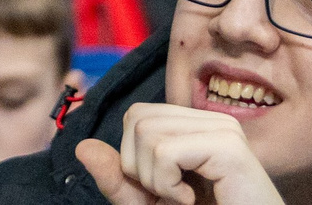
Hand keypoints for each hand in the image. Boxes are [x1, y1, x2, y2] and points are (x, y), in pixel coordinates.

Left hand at [76, 104, 284, 204]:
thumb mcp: (151, 201)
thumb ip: (119, 178)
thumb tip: (83, 147)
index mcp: (197, 125)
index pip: (137, 115)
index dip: (132, 155)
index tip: (163, 187)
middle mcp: (213, 119)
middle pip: (137, 118)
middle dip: (139, 166)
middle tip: (173, 194)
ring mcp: (223, 129)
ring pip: (147, 132)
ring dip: (155, 179)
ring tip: (184, 197)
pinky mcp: (228, 147)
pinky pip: (165, 151)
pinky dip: (167, 185)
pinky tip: (193, 199)